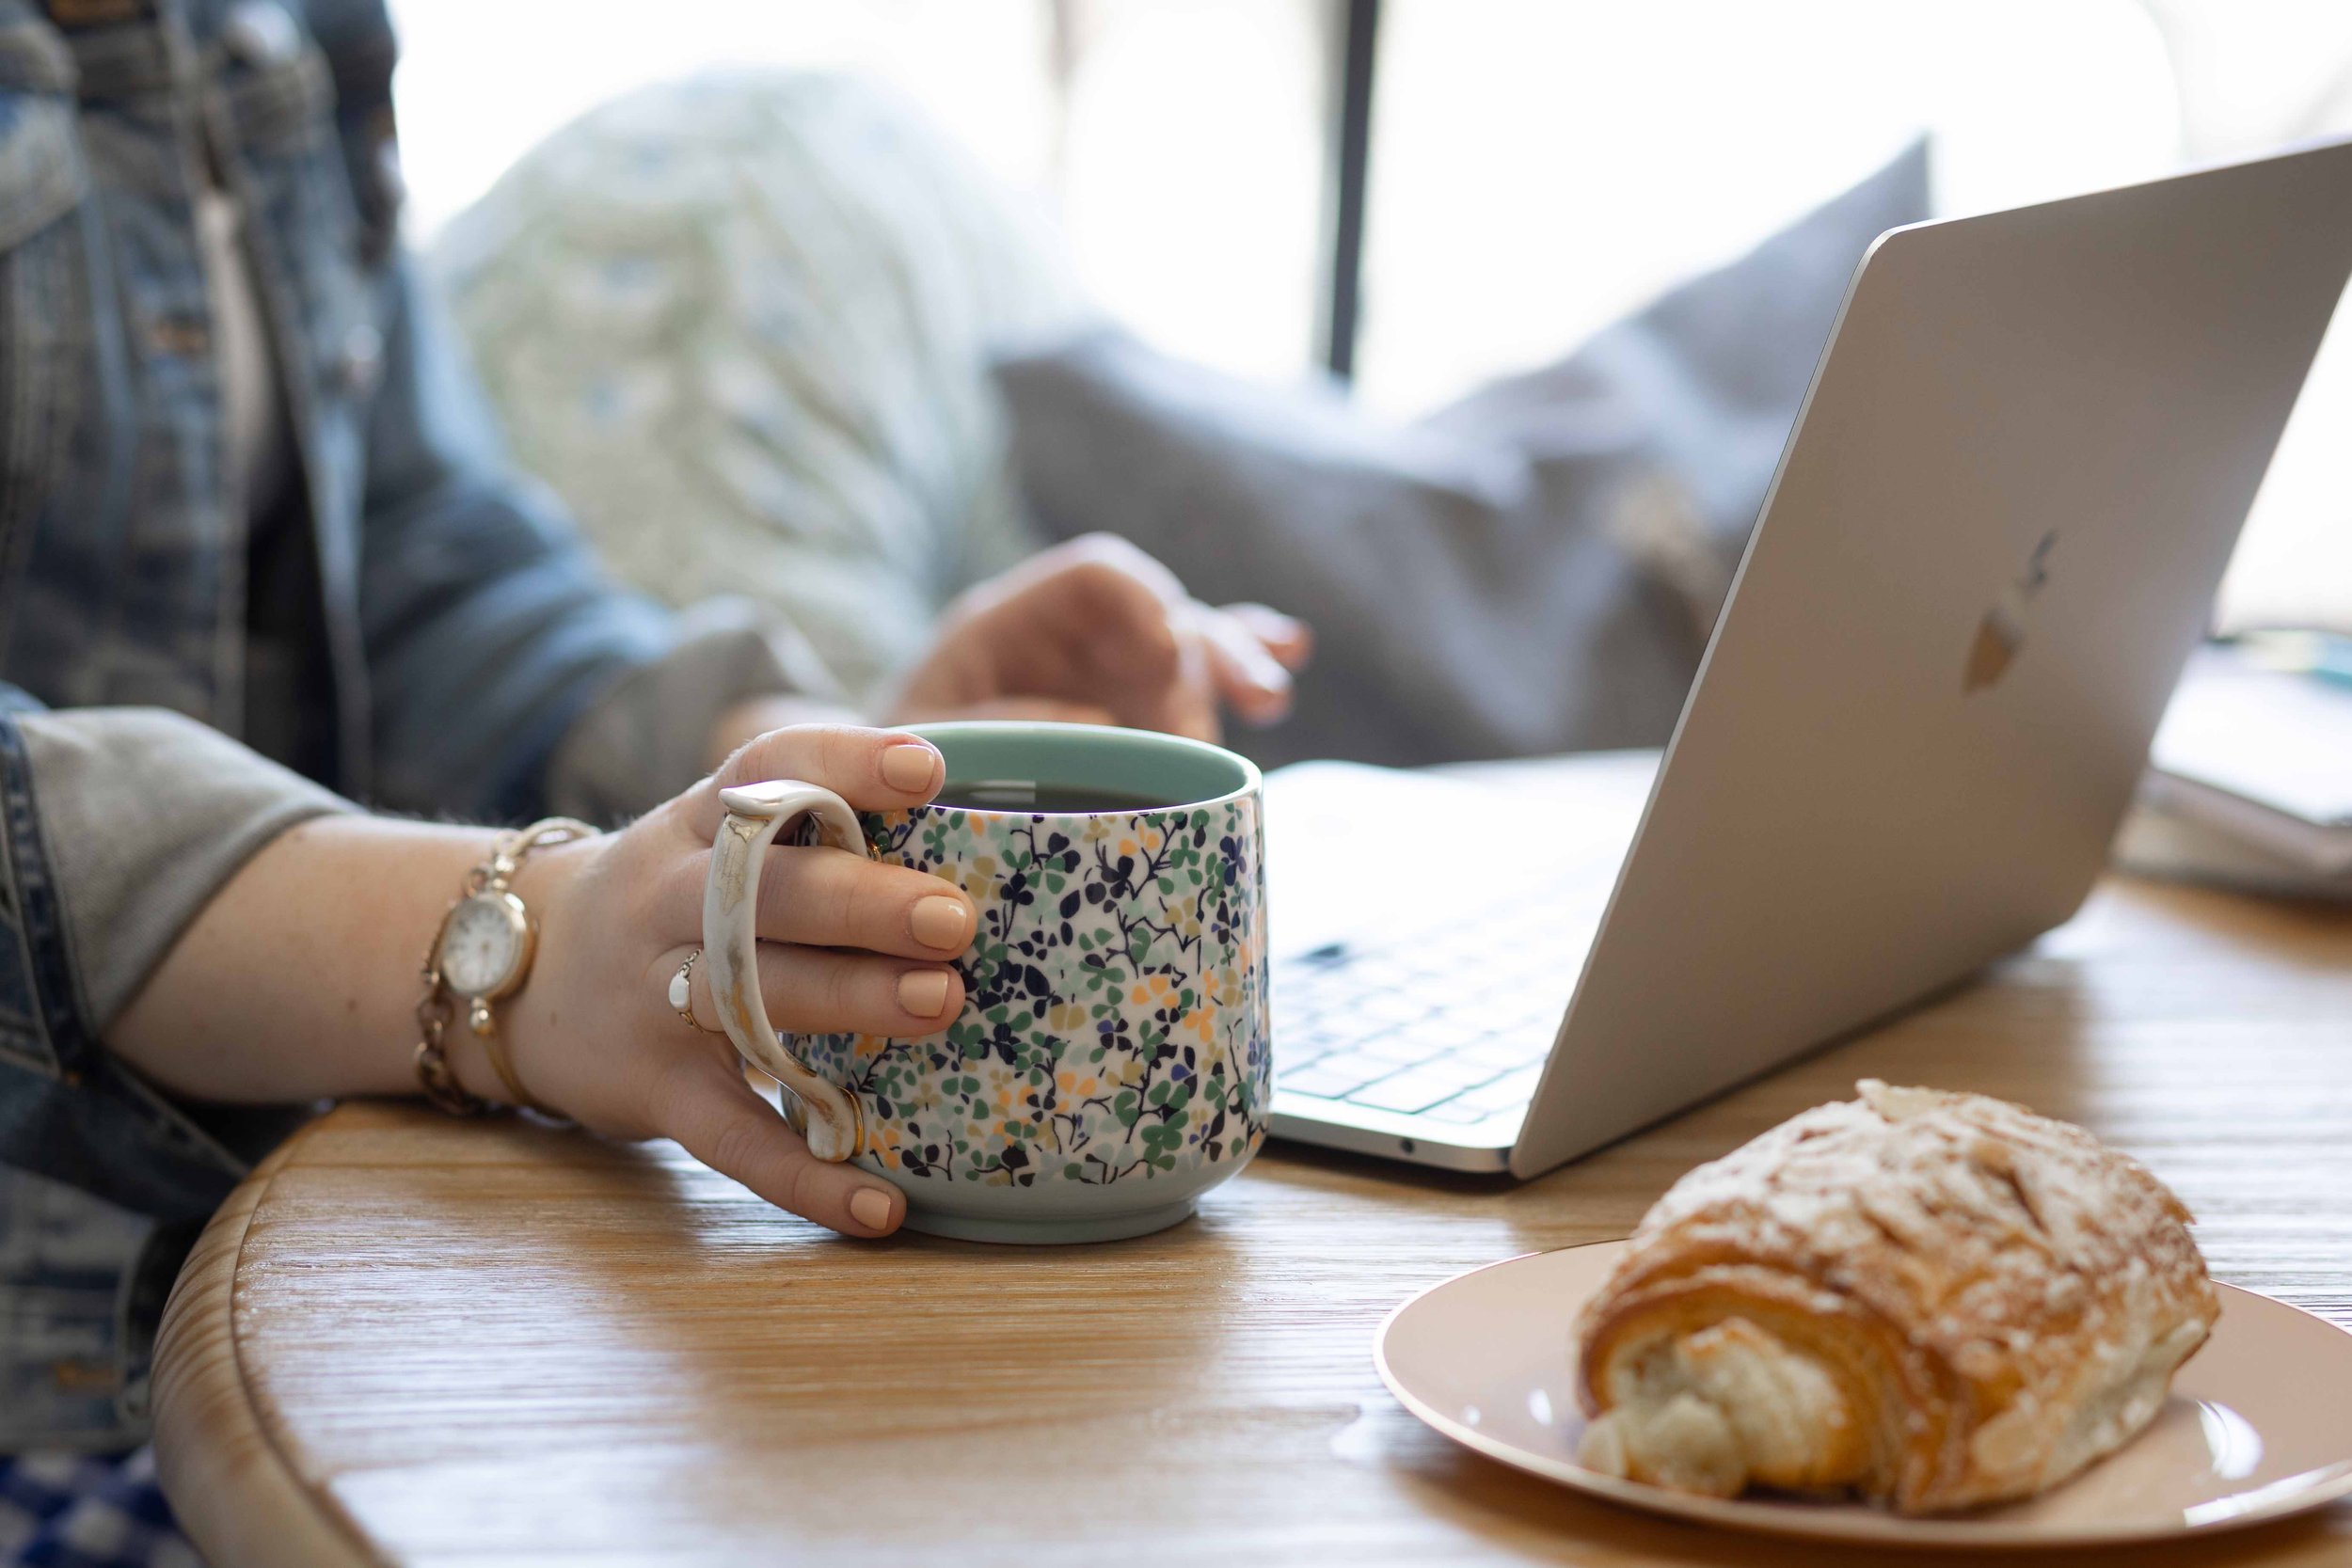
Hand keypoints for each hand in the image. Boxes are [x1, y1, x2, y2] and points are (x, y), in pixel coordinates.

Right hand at [502, 725, 976, 1237]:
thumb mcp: (702, 844)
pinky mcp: (653, 1089)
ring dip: (848, 998)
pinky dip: (805, 1176)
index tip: (927, 769)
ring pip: (748, 995)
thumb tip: (971, 836)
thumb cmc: (665, 904)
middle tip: (953, 917)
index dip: (843, 764)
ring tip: (943, 1003)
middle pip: (761, 889)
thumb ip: (804, 835)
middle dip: (862, 901)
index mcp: (691, 825)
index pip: (763, 773)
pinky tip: (882, 1203)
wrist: (514, 981)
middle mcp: (664, 899)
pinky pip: (732, 1137)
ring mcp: (651, 997)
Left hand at [887, 534, 1311, 740]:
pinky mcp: (1130, 719)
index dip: (1143, 604)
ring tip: (1269, 699)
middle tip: (1251, 700)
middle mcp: (1069, 640)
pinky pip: (1195, 682)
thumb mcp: (917, 745)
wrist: (873, 813)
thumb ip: (998, 727)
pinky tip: (1291, 654)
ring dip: (1237, 664)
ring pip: (1190, 649)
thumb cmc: (880, 771)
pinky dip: (1241, 665)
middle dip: (1207, 650)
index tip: (1166, 657)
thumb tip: (1097, 721)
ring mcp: (1105, 677)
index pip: (1095, 579)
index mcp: (1007, 623)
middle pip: (1160, 613)